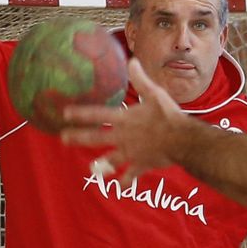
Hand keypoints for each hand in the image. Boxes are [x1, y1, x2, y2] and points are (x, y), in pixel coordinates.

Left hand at [60, 61, 194, 185]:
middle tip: (64, 138)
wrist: (183, 140)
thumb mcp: (155, 94)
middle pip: (96, 138)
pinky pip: (131, 176)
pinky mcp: (140, 165)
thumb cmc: (170, 116)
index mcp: (125, 119)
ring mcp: (131, 153)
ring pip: (110, 160)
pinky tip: (122, 187)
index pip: (98, 115)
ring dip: (101, 165)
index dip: (81, 114)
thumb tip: (132, 60)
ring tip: (92, 170)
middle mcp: (123, 137)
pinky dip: (127, 182)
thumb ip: (141, 79)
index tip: (65, 114)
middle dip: (78, 138)